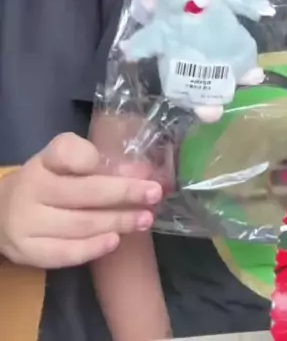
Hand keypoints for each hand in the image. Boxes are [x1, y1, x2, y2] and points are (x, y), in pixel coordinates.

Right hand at [0, 133, 161, 268]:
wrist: (2, 215)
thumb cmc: (48, 184)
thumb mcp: (66, 166)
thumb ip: (102, 166)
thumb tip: (144, 171)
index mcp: (44, 161)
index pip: (66, 152)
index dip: (92, 157)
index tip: (125, 163)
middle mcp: (33, 188)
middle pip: (83, 191)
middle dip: (124, 192)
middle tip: (154, 193)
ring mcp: (28, 222)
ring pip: (80, 223)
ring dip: (118, 221)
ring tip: (145, 218)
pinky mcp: (29, 251)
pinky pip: (66, 252)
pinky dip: (93, 247)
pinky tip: (116, 241)